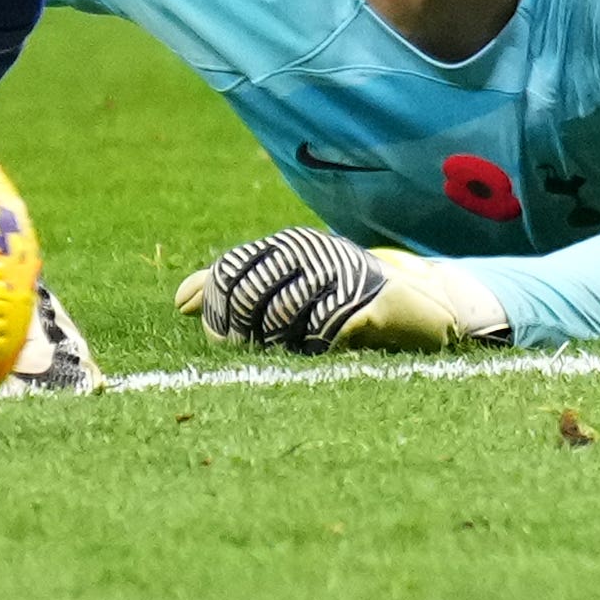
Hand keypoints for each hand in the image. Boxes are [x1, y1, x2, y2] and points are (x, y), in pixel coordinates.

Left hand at [174, 228, 510, 353]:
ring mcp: (340, 278)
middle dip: (243, 335)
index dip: (220, 311)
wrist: (422, 305)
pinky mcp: (366, 309)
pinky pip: (321, 337)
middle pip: (248, 299)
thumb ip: (233, 289)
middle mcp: (312, 253)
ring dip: (282, 347)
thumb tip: (178, 301)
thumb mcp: (287, 287)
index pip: (232, 273)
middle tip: (263, 350)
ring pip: (280, 323)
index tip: (228, 339)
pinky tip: (327, 352)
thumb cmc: (343, 298)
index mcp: (289, 246)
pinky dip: (317, 352)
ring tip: (299, 349)